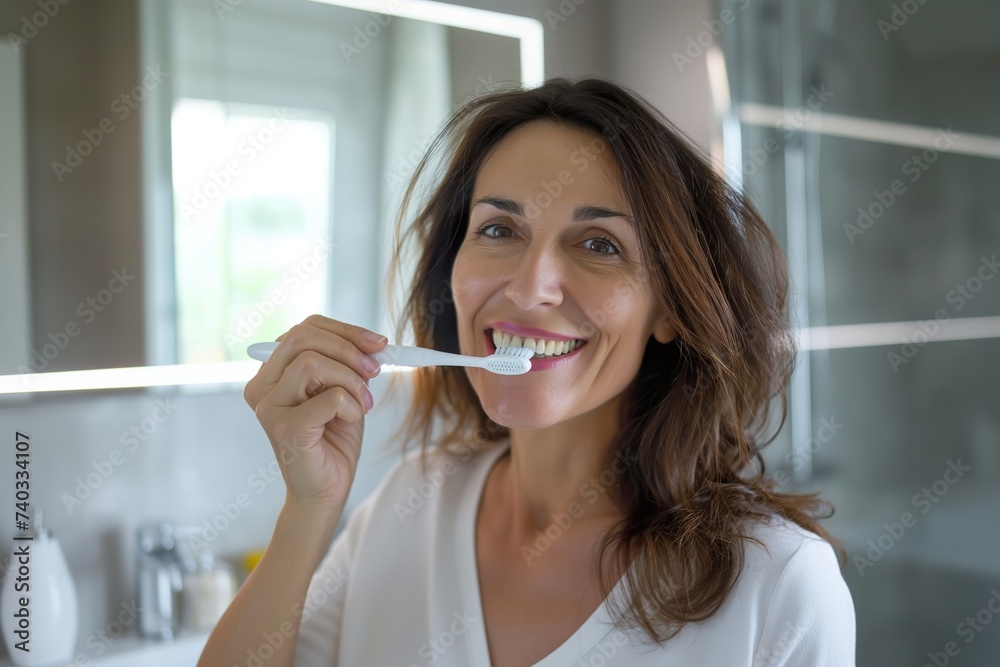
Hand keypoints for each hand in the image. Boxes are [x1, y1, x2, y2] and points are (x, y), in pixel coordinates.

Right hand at [243, 315, 387, 516]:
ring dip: (351, 380)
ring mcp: (269, 408)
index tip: (379, 344)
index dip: (345, 330)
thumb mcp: (344, 391)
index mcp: (272, 372)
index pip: (304, 329)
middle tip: (375, 370)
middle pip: (303, 337)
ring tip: (363, 404)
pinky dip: (351, 405)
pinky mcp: (285, 429)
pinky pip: (329, 397)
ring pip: (312, 363)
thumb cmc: (333, 440)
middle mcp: (262, 386)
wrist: (326, 491)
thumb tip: (374, 343)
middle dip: (348, 348)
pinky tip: (351, 419)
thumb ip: (348, 364)